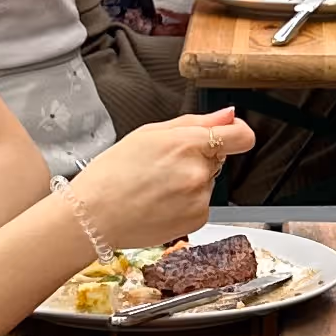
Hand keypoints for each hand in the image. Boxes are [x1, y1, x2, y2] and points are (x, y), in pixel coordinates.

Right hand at [68, 110, 251, 247]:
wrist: (94, 216)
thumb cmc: (112, 173)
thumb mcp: (149, 133)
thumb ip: (196, 122)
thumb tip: (229, 115)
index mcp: (187, 143)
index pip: (241, 136)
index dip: (236, 133)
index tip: (230, 135)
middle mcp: (199, 172)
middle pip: (218, 158)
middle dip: (198, 158)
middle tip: (163, 166)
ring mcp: (200, 198)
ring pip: (208, 181)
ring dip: (190, 182)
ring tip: (156, 187)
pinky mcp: (198, 220)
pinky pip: (201, 203)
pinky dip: (186, 203)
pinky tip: (160, 203)